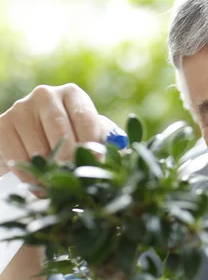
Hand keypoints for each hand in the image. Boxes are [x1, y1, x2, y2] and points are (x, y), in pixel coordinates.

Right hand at [0, 84, 114, 188]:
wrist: (28, 141)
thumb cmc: (71, 138)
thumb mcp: (90, 134)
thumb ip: (108, 139)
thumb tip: (124, 147)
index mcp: (73, 94)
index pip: (85, 117)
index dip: (93, 143)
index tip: (98, 164)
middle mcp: (46, 95)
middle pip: (60, 130)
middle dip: (71, 158)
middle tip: (77, 177)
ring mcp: (21, 108)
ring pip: (39, 147)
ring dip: (51, 171)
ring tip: (60, 185)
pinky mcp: (2, 125)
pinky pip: (18, 158)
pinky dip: (31, 177)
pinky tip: (40, 185)